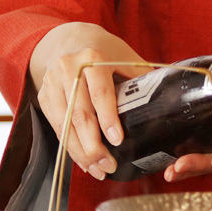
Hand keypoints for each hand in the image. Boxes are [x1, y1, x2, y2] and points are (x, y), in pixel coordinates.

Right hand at [29, 23, 147, 181]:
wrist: (67, 39)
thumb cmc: (103, 51)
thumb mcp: (124, 56)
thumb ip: (140, 77)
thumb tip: (168, 99)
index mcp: (91, 59)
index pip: (100, 93)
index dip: (108, 118)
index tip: (117, 140)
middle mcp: (68, 70)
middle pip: (79, 114)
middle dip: (93, 145)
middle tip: (109, 165)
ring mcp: (52, 84)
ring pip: (64, 125)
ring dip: (80, 153)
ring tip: (98, 170)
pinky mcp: (43, 97)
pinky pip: (56, 127)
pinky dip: (70, 147)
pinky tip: (84, 162)